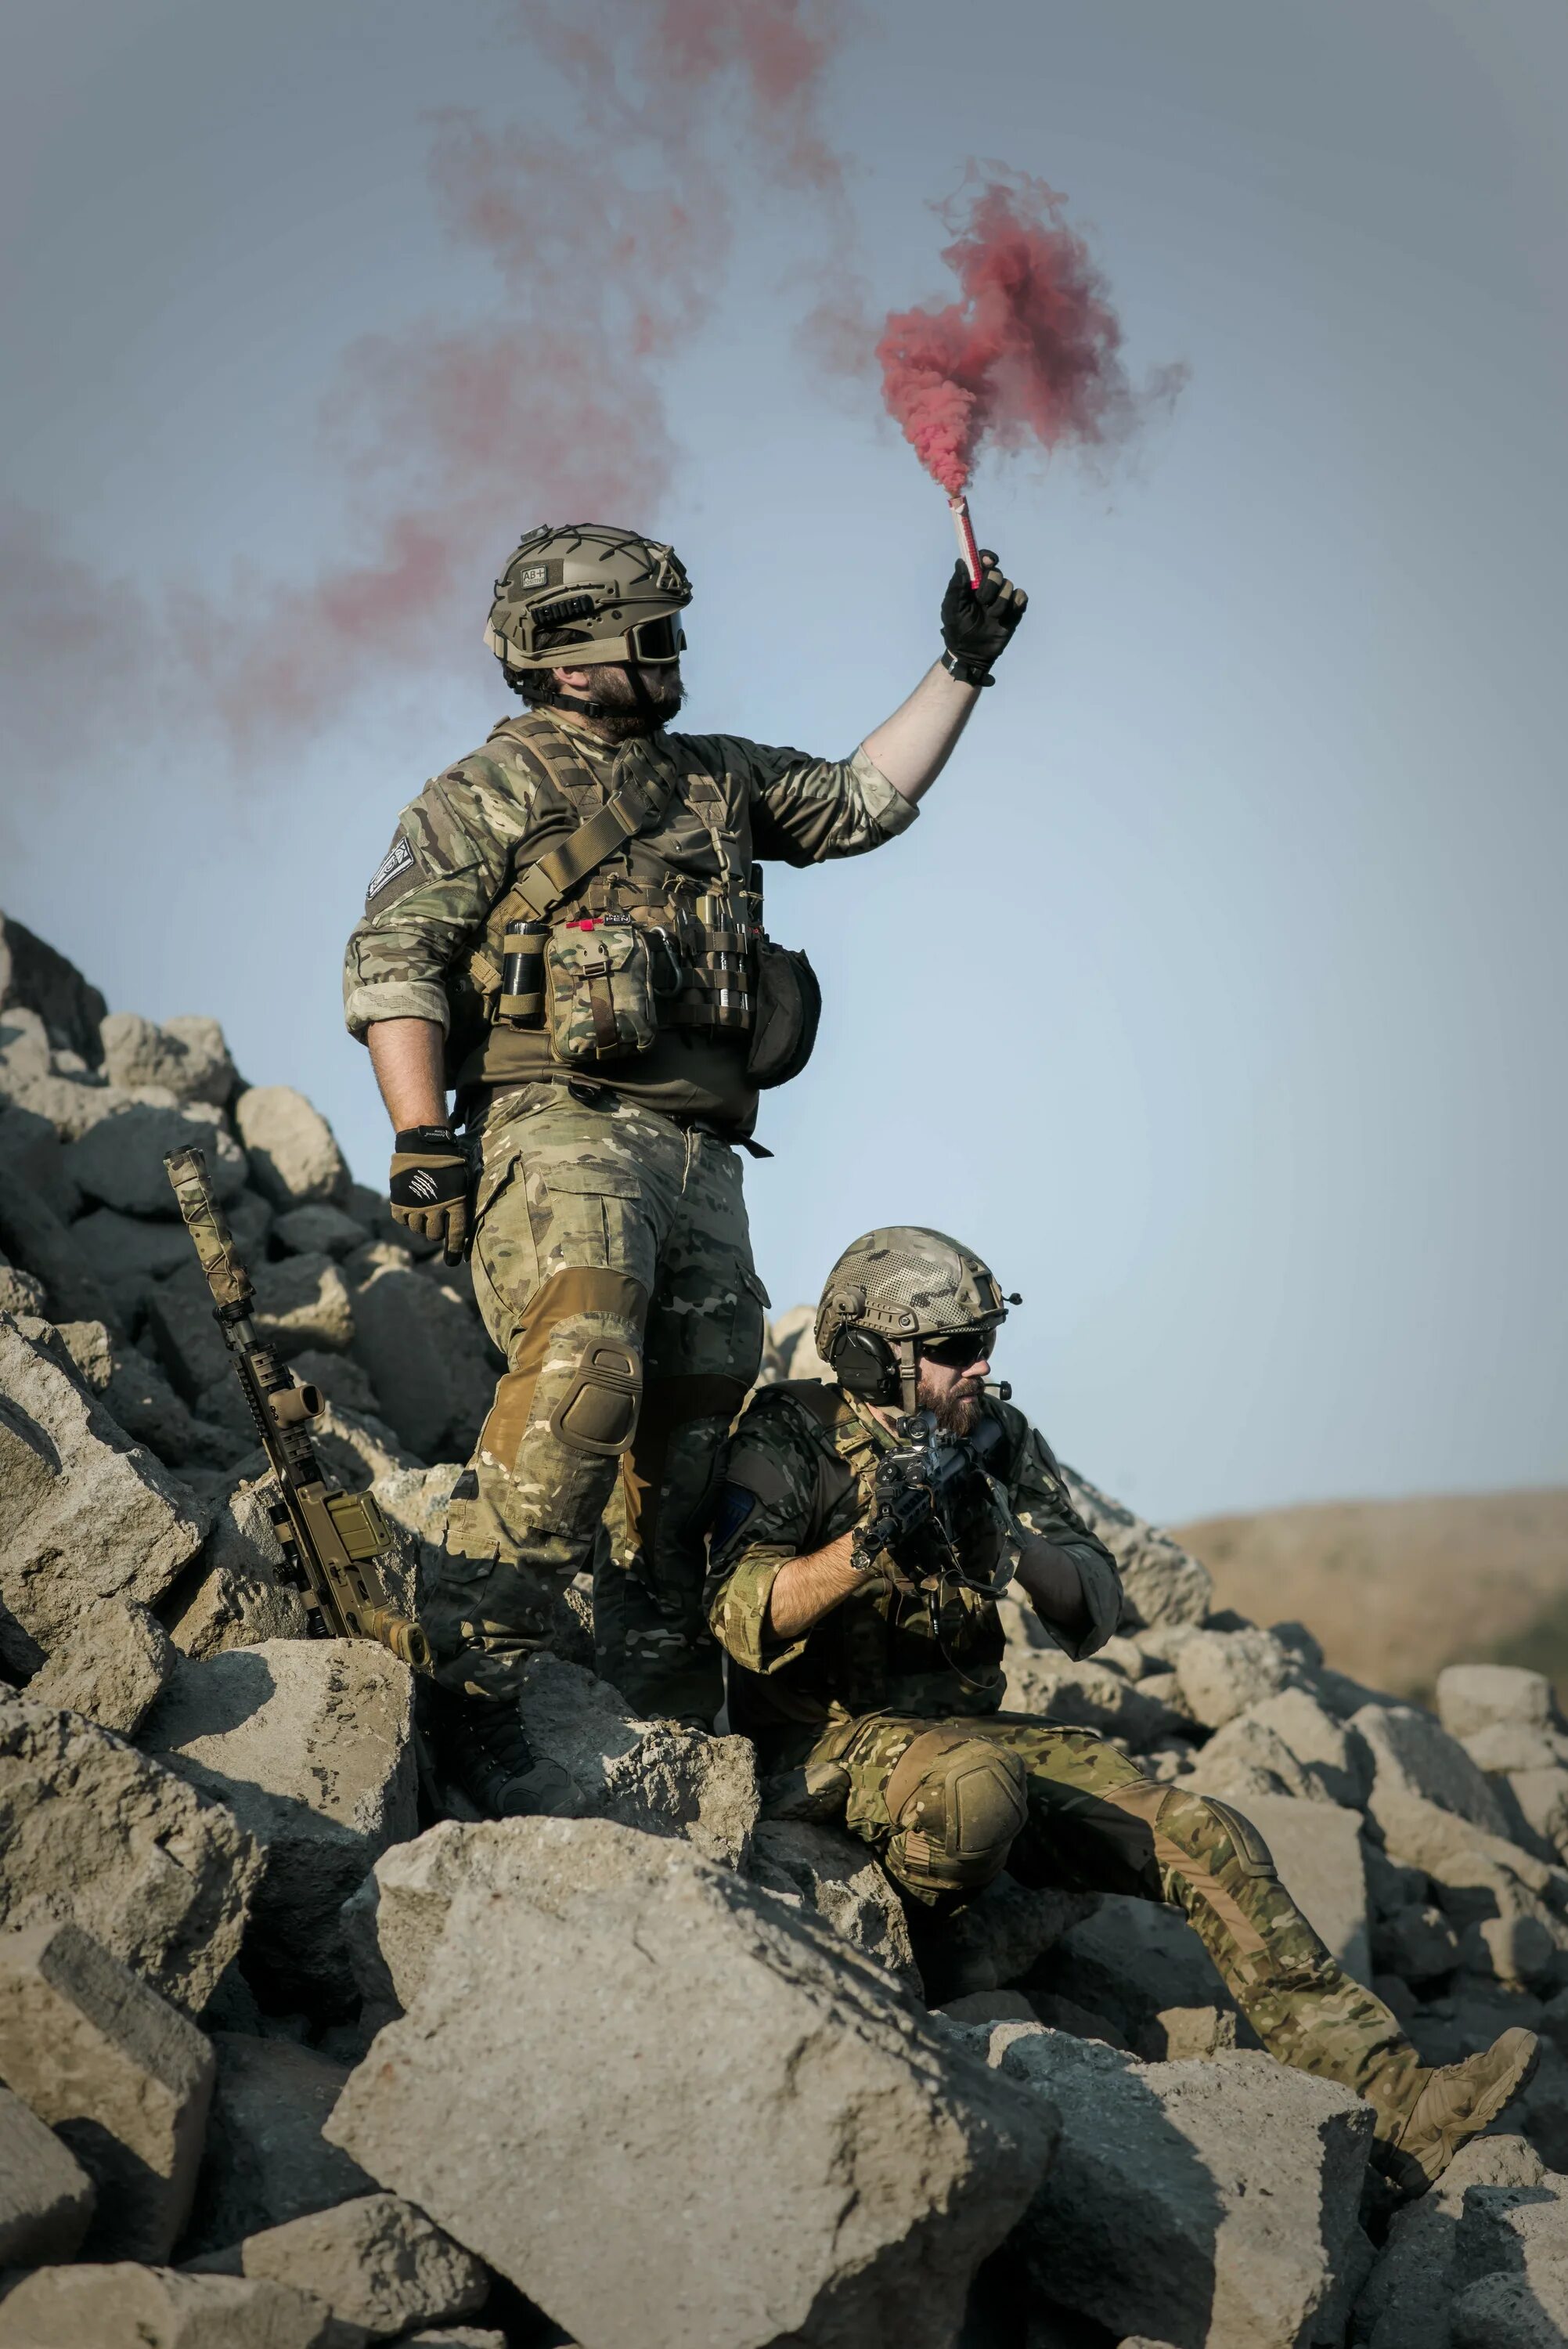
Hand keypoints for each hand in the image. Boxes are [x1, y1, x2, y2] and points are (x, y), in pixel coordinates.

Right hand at [389, 1126, 468, 1264]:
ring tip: (424, 1209)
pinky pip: (403, 1220)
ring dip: (422, 1223)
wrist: (423, 1143)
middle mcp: (436, 1210)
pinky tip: (411, 1204)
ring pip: (418, 1229)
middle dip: (437, 1231)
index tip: (452, 1262)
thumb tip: (459, 1226)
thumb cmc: (450, 1160)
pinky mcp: (399, 1203)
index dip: (454, 1251)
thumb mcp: (463, 1182)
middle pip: (435, 1235)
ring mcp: (416, 1207)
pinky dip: (407, 1215)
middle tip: (437, 1220)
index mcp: (456, 1205)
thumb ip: (460, 1204)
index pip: (456, 1236)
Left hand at [940, 551, 1027, 684]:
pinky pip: (1021, 597)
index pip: (982, 562)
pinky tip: (1005, 615)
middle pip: (996, 572)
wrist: (971, 654)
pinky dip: (1015, 604)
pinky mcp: (1014, 610)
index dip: (986, 558)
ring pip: (1009, 586)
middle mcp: (988, 588)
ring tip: (992, 616)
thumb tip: (961, 562)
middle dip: (990, 585)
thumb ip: (957, 585)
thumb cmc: (957, 630)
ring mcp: (1002, 599)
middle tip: (982, 601)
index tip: (987, 562)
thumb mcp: (951, 608)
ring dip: (1000, 601)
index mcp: (972, 584)